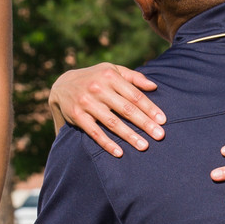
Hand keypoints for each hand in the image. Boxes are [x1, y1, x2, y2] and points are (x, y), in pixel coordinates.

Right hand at [49, 63, 165, 156]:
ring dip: (129, 135)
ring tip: (144, 146)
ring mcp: (86, 103)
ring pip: (112, 122)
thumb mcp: (113, 70)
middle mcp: (98, 88)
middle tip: (160, 135)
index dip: (150, 108)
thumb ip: (134, 77)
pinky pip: (94, 132)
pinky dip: (106, 143)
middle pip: (126, 109)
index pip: (134, 95)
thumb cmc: (96, 78)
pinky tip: (119, 152)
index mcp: (110, 76)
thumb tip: (154, 86)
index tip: (163, 120)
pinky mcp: (77, 116)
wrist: (62, 85)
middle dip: (144, 123)